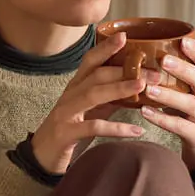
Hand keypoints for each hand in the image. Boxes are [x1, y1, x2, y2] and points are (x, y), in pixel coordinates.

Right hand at [31, 33, 148, 174]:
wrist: (41, 159)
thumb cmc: (68, 133)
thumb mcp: (90, 112)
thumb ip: (109, 99)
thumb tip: (138, 88)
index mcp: (74, 88)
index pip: (90, 62)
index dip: (105, 48)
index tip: (125, 36)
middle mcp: (69, 96)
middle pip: (96, 75)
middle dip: (125, 71)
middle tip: (153, 72)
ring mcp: (66, 114)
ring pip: (93, 95)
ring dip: (119, 89)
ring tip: (142, 87)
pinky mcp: (66, 134)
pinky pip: (94, 128)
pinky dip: (116, 129)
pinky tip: (136, 131)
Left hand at [141, 38, 194, 169]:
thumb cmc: (193, 117)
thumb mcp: (190, 95)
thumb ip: (178, 80)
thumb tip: (149, 58)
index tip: (183, 40)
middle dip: (183, 69)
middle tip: (164, 60)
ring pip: (190, 103)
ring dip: (169, 95)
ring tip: (149, 89)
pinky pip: (180, 127)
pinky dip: (162, 119)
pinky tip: (145, 113)